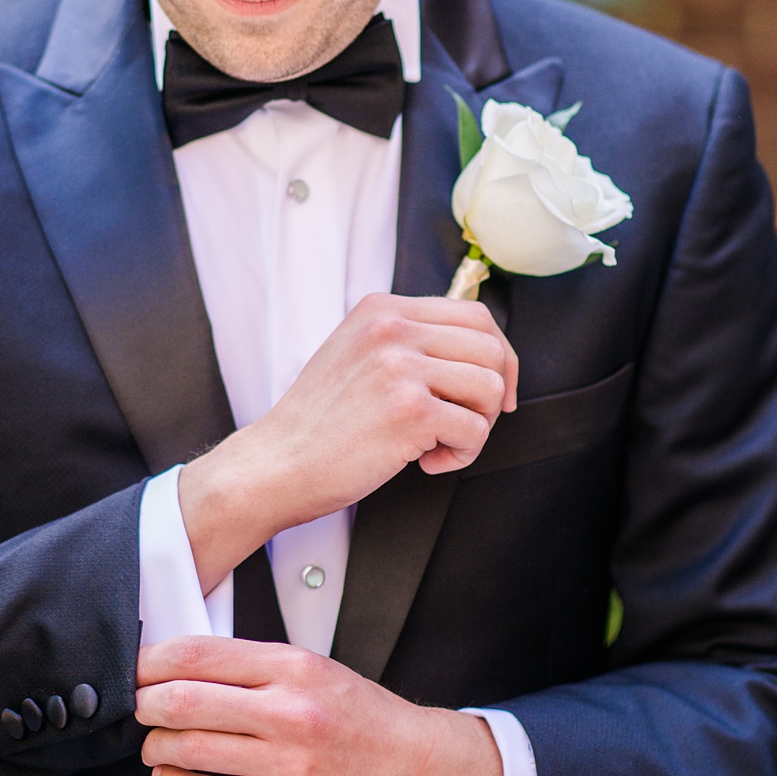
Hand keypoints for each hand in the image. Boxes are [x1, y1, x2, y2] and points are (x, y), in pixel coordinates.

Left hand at [134, 636, 501, 775]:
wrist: (421, 770)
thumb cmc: (364, 722)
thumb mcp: (317, 672)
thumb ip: (255, 669)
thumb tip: (180, 667)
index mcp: (296, 668)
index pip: (199, 654)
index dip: (150, 662)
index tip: (135, 670)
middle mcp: (292, 713)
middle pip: (182, 701)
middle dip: (145, 705)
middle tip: (139, 709)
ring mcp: (289, 765)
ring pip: (188, 750)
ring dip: (157, 747)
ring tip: (158, 745)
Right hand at [177, 293, 519, 591]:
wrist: (275, 466)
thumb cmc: (320, 424)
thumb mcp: (357, 353)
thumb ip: (408, 341)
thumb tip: (482, 350)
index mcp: (382, 309)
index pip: (476, 314)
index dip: (500, 356)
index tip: (495, 393)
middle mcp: (392, 328)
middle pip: (491, 348)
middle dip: (493, 394)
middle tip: (466, 425)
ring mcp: (400, 366)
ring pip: (490, 387)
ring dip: (477, 427)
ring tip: (441, 445)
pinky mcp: (409, 410)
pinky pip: (474, 430)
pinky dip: (461, 455)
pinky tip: (426, 463)